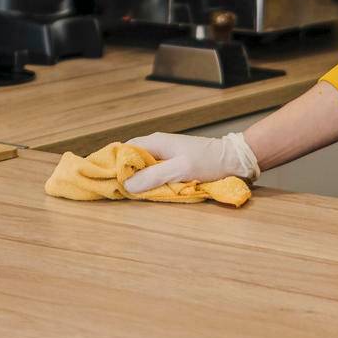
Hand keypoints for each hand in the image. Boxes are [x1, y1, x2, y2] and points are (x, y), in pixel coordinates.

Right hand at [122, 131, 260, 194]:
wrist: (233, 159)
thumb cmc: (209, 161)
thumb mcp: (181, 169)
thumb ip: (155, 176)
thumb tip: (127, 185)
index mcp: (155, 142)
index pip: (125, 149)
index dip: (113, 163)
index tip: (104, 180)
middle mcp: (157, 147)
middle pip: (131, 159)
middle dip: (122, 174)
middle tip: (112, 191)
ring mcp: (165, 156)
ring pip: (142, 168)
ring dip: (135, 180)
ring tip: (125, 195)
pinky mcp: (172, 165)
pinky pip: (153, 173)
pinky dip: (147, 182)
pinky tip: (145, 193)